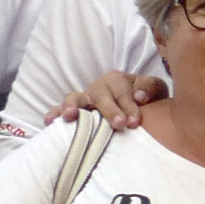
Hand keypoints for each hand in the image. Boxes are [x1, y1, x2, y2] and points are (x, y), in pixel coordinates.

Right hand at [44, 70, 165, 130]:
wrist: (140, 105)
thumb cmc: (145, 97)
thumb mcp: (155, 89)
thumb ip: (150, 87)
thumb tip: (139, 96)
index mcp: (118, 79)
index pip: (122, 92)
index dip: (129, 106)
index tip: (135, 122)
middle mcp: (99, 87)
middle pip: (100, 95)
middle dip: (109, 110)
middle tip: (119, 124)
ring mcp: (85, 98)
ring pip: (76, 98)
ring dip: (72, 105)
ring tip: (70, 116)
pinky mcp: (75, 110)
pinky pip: (61, 109)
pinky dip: (54, 113)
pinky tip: (49, 121)